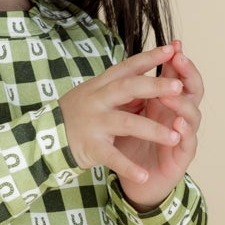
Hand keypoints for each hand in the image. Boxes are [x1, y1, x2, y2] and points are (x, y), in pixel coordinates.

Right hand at [60, 39, 200, 207]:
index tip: (172, 48)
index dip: (150, 57)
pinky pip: (112, 157)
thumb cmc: (78, 113)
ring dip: (152, 130)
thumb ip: (119, 85)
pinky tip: (144, 175)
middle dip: (155, 86)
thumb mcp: (96, 93)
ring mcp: (94, 123)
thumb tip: (148, 67)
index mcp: (101, 85)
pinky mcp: (90, 146)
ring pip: (127, 123)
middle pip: (129, 88)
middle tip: (179, 87)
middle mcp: (97, 100)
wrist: (44, 137)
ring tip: (175, 138)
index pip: (128, 67)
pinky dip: (128, 167)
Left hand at [108, 37, 202, 209]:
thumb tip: (132, 63)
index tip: (174, 44)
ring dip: (183, 102)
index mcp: (167, 103)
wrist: (134, 181)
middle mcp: (180, 116)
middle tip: (180, 59)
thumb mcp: (130, 114)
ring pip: (193, 114)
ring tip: (171, 93)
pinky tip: (178, 123)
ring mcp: (184, 136)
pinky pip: (188, 142)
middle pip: (193, 90)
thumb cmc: (133, 145)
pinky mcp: (182, 157)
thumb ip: (135, 93)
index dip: (178, 61)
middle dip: (188, 74)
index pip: (178, 77)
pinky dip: (185, 132)